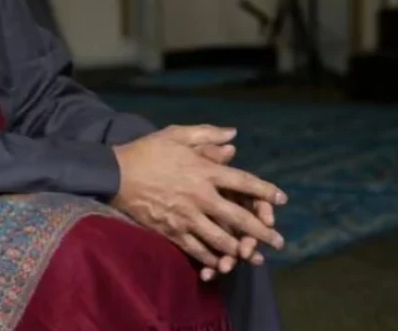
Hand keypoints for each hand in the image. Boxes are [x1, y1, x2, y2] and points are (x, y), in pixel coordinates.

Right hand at [110, 125, 286, 278]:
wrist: (115, 174)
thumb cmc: (147, 150)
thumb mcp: (177, 134)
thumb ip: (207, 135)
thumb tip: (234, 136)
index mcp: (204, 171)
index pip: (243, 182)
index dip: (265, 191)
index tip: (282, 199)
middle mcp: (200, 196)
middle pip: (239, 218)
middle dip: (262, 231)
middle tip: (279, 241)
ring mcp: (186, 217)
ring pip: (221, 239)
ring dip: (241, 250)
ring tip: (255, 258)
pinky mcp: (171, 231)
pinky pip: (196, 249)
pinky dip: (211, 258)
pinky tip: (221, 263)